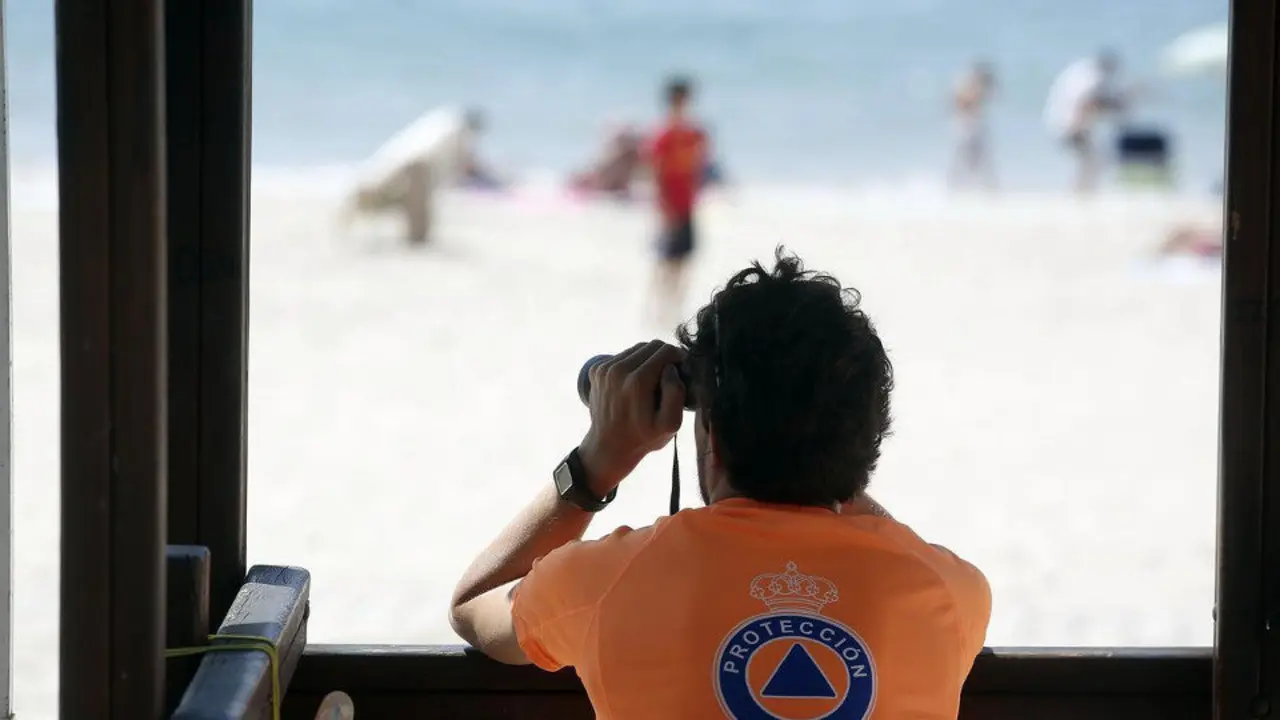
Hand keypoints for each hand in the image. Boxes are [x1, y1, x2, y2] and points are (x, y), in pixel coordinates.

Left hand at [579, 340, 686, 495]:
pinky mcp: (596, 370)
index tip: (682, 371)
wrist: (608, 447)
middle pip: (651, 346)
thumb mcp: (670, 424)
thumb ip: (676, 392)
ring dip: (648, 360)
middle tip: (669, 376)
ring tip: (652, 381)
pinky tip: (634, 383)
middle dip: (664, 357)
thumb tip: (671, 367)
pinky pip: (622, 356)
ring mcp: (604, 368)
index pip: (665, 351)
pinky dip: (632, 364)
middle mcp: (618, 369)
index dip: (679, 358)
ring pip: (636, 349)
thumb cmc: (643, 437)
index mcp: (637, 381)